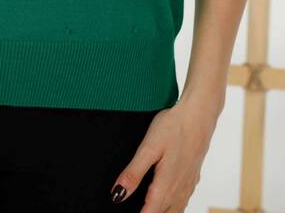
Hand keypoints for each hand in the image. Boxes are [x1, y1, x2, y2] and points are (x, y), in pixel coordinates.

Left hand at [109, 94, 218, 211]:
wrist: (199, 114)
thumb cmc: (173, 127)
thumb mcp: (148, 148)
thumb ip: (133, 173)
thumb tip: (118, 195)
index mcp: (166, 185)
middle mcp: (180, 189)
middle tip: (135, 209)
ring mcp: (188, 184)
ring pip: (175, 210)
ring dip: (162, 212)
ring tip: (148, 207)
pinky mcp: (193, 177)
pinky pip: (183, 201)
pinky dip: (173, 207)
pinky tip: (167, 201)